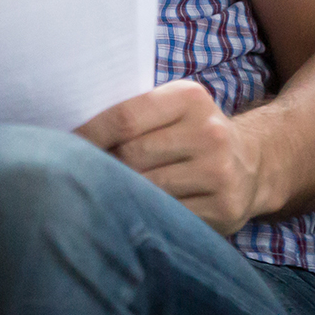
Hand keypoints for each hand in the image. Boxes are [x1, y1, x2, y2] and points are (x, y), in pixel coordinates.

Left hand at [75, 79, 267, 235]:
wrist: (253, 162)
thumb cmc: (190, 132)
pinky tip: (132, 213)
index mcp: (189, 98)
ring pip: (148, 189)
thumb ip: (132, 113)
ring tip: (98, 194)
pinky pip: (169, 216)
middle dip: (101, 167)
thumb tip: (69, 132)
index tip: (60, 147)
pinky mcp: (224, 209)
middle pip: (132, 156)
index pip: (124, 117)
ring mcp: (219, 173)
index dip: (88, 135)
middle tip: (76, 175)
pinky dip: (145, 216)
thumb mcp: (171, 108)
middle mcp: (209, 133)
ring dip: (119, 193)